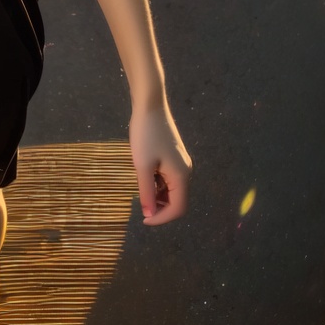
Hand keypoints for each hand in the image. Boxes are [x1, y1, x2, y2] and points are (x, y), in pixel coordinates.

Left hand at [129, 101, 191, 224]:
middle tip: (140, 203)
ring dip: (157, 195)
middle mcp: (185, 171)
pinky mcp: (173, 156)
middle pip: (176, 200)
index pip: (178, 209)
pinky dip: (157, 183)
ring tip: (140, 187)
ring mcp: (180, 163)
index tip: (143, 219)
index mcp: (181, 176)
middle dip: (159, 207)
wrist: (149, 105)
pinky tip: (144, 175)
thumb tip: (149, 215)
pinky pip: (168, 178)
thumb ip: (146, 193)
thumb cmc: (145, 135)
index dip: (162, 218)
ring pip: (171, 189)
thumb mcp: (142, 166)